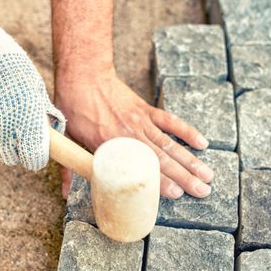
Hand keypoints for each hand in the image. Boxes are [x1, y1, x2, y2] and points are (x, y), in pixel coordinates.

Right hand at [0, 1, 64, 170]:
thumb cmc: (7, 63)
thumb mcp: (33, 85)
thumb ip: (41, 114)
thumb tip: (51, 131)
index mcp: (26, 121)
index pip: (34, 160)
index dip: (36, 156)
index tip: (36, 149)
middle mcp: (2, 131)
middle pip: (11, 158)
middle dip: (16, 148)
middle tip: (17, 130)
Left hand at [55, 66, 213, 198]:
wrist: (84, 75)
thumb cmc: (73, 108)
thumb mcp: (68, 139)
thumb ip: (70, 167)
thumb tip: (62, 193)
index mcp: (110, 145)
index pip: (139, 167)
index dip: (159, 182)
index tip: (176, 194)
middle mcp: (129, 134)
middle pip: (162, 159)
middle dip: (185, 177)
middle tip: (203, 191)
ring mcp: (141, 121)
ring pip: (170, 144)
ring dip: (190, 160)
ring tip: (208, 176)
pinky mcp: (146, 110)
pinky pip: (170, 122)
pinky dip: (187, 132)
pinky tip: (203, 143)